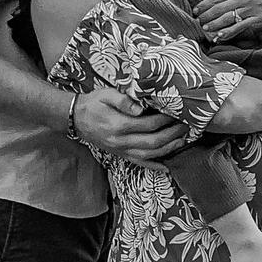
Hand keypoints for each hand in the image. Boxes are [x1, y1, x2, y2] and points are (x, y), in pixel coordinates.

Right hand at [73, 88, 188, 170]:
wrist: (76, 118)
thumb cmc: (93, 103)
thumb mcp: (106, 95)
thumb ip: (124, 100)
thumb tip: (141, 108)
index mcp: (119, 125)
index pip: (149, 124)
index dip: (165, 119)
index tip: (176, 112)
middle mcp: (121, 141)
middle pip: (153, 142)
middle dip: (172, 135)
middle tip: (186, 126)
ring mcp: (121, 150)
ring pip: (150, 155)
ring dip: (169, 149)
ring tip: (182, 140)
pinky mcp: (120, 154)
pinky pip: (140, 163)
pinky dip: (154, 166)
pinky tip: (167, 166)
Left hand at [192, 0, 261, 42]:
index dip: (204, 5)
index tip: (196, 10)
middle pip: (219, 9)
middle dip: (206, 16)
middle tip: (197, 22)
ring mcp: (251, 8)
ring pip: (227, 19)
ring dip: (214, 25)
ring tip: (205, 30)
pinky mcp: (260, 18)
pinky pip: (241, 26)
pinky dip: (229, 32)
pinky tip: (220, 36)